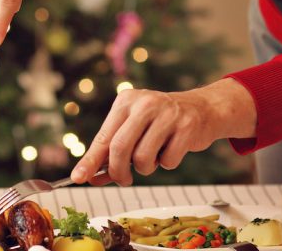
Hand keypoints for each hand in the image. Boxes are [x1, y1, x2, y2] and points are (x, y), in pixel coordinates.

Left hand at [69, 79, 253, 185]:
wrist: (203, 109)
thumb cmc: (161, 123)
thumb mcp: (134, 130)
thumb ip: (112, 153)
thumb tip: (89, 176)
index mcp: (126, 102)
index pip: (103, 137)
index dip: (90, 161)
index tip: (78, 178)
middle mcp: (144, 103)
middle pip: (119, 149)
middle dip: (118, 172)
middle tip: (124, 179)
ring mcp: (167, 114)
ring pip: (143, 159)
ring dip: (147, 168)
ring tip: (154, 155)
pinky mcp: (187, 126)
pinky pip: (168, 161)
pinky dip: (168, 163)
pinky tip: (173, 148)